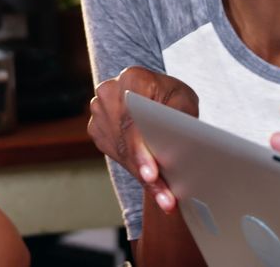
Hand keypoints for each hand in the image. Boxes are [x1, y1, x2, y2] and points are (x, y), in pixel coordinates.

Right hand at [87, 66, 198, 213]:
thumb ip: (181, 114)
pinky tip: (155, 188)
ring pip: (122, 153)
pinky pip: (116, 156)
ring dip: (143, 178)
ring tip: (165, 200)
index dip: (142, 150)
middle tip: (165, 199)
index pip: (134, 120)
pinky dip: (136, 172)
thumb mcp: (183, 98)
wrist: (151, 96)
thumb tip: (182, 140)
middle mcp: (108, 93)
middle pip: (127, 141)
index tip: (152, 175)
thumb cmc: (170, 97)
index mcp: (131, 78)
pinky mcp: (96, 130)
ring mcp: (98, 112)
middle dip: (146, 173)